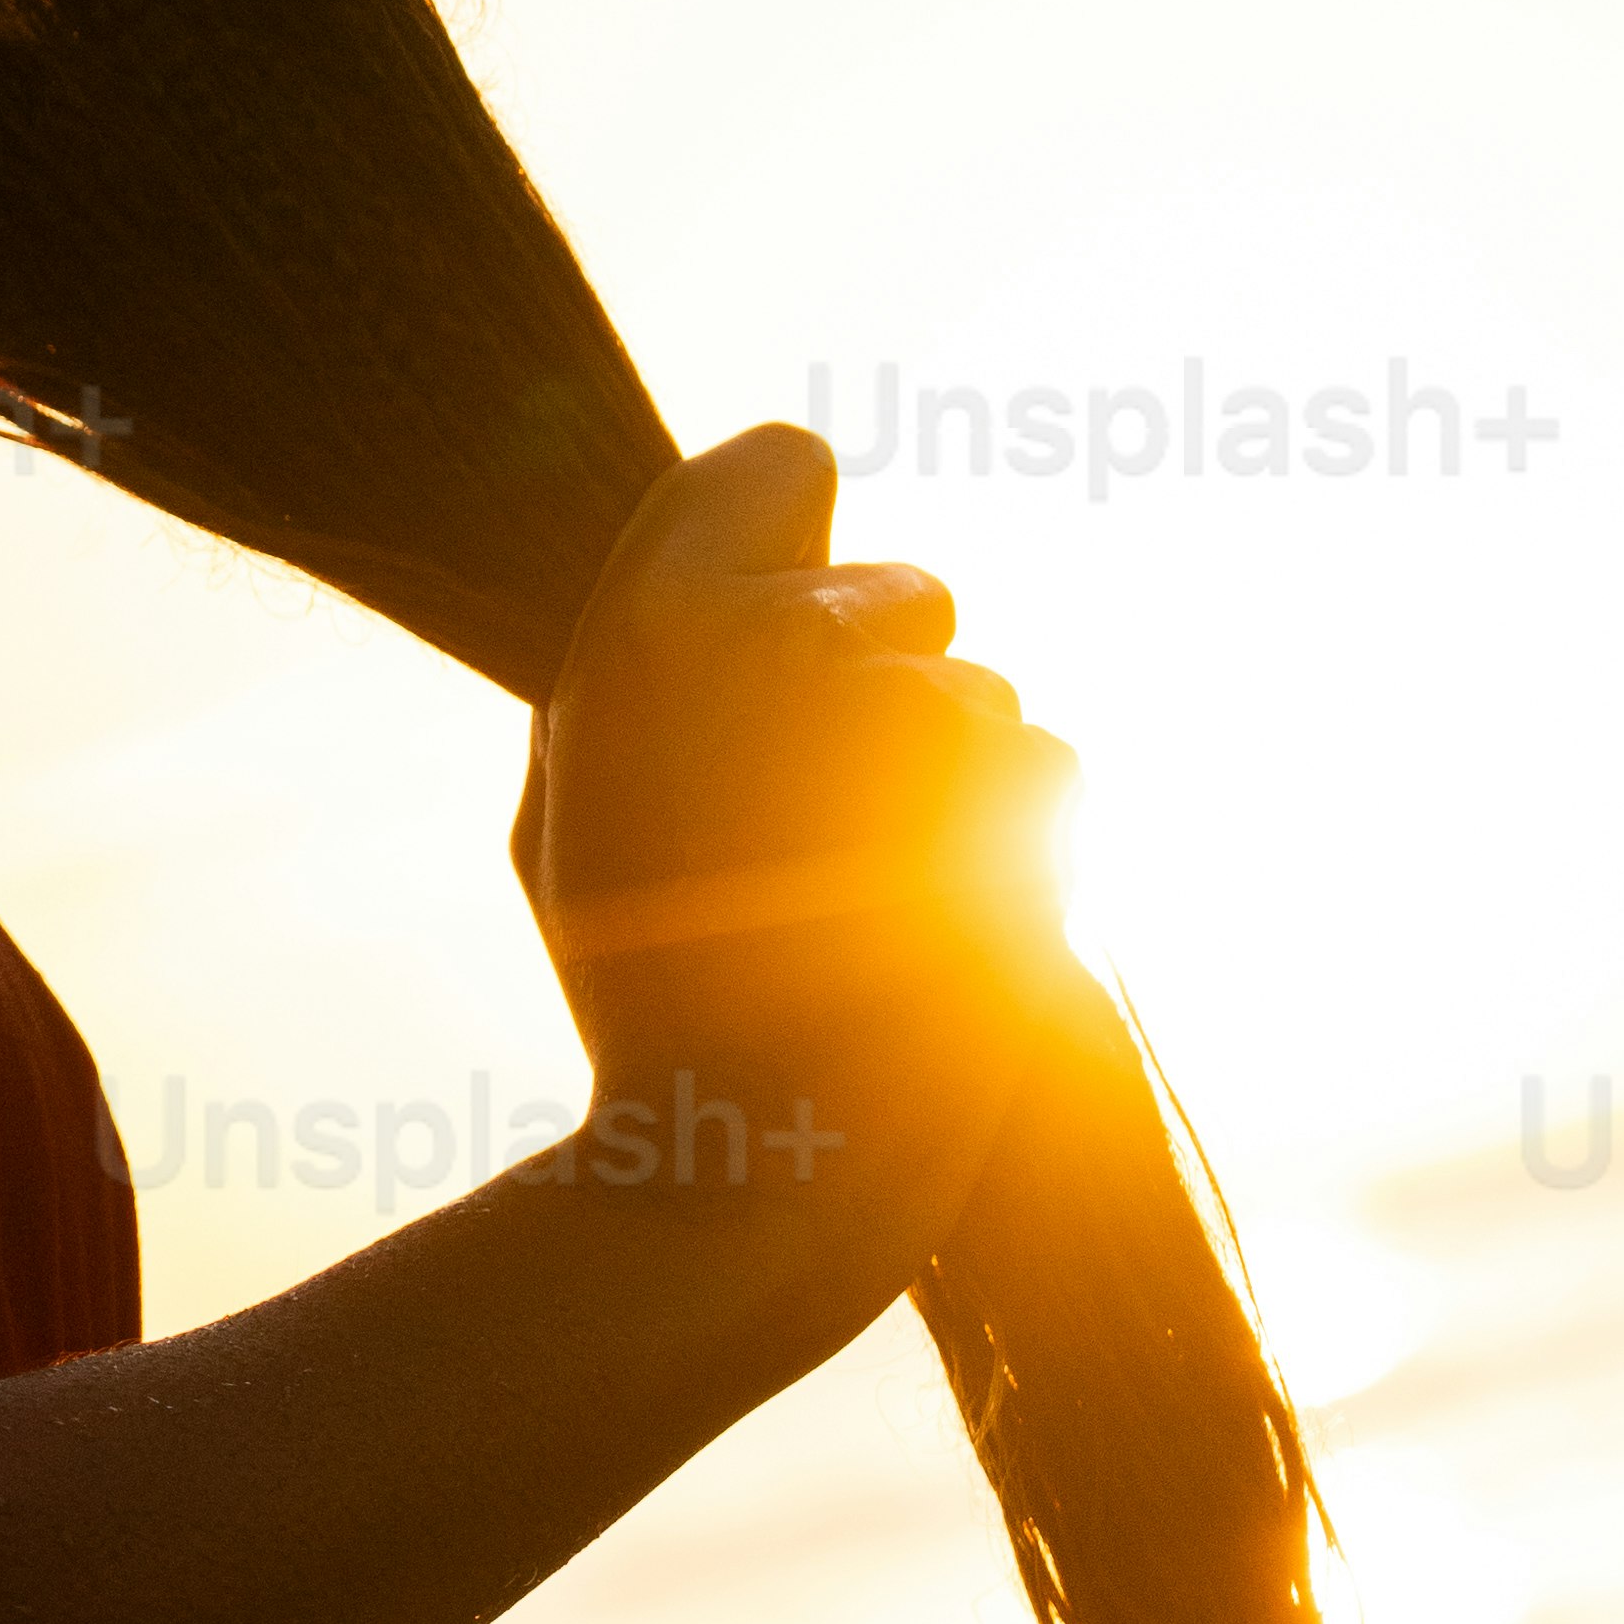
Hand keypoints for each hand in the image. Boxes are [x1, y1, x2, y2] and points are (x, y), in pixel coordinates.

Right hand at [507, 426, 1075, 1282]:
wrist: (756, 1164)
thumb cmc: (646, 998)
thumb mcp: (571, 800)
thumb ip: (642, 662)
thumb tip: (723, 582)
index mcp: (652, 620)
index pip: (786, 460)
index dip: (798, 542)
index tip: (793, 620)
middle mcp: (786, 638)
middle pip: (909, 590)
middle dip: (888, 686)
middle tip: (816, 824)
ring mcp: (914, 713)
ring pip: (986, 696)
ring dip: (954, 783)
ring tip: (872, 908)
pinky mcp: (1024, 793)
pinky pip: (1052, 768)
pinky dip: (1024, 843)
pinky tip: (949, 931)